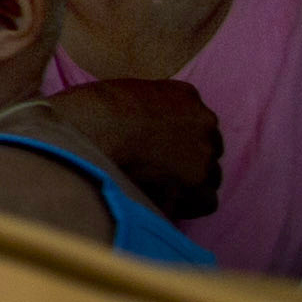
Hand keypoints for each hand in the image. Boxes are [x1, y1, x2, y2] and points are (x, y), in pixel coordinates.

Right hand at [56, 78, 221, 220]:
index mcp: (185, 95)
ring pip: (210, 174)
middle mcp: (204, 120)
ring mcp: (204, 151)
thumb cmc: (91, 112)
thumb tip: (138, 131)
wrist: (92, 132)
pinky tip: (166, 206)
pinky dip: (188, 205)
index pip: (195, 120)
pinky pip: (205, 201)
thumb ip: (142, 110)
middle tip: (158, 171)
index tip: (159, 148)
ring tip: (158, 191)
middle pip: (208, 147)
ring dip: (189, 182)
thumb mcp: (122, 95)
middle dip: (188, 159)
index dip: (177, 138)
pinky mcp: (198, 181)